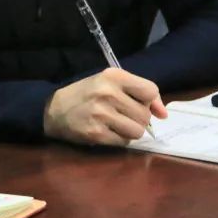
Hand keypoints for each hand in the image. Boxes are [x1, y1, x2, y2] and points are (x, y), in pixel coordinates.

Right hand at [44, 68, 167, 145]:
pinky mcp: (96, 133)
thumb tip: (164, 114)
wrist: (54, 109)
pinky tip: (108, 132)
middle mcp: (108, 93)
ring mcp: (101, 114)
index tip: (148, 108)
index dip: (152, 102)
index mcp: (114, 76)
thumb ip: (138, 92)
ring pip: (137, 131)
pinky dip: (120, 140)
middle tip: (125, 116)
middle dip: (139, 119)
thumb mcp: (110, 83)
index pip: (150, 90)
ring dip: (131, 131)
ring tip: (118, 125)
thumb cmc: (86, 93)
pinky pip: (124, 142)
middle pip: (144, 115)